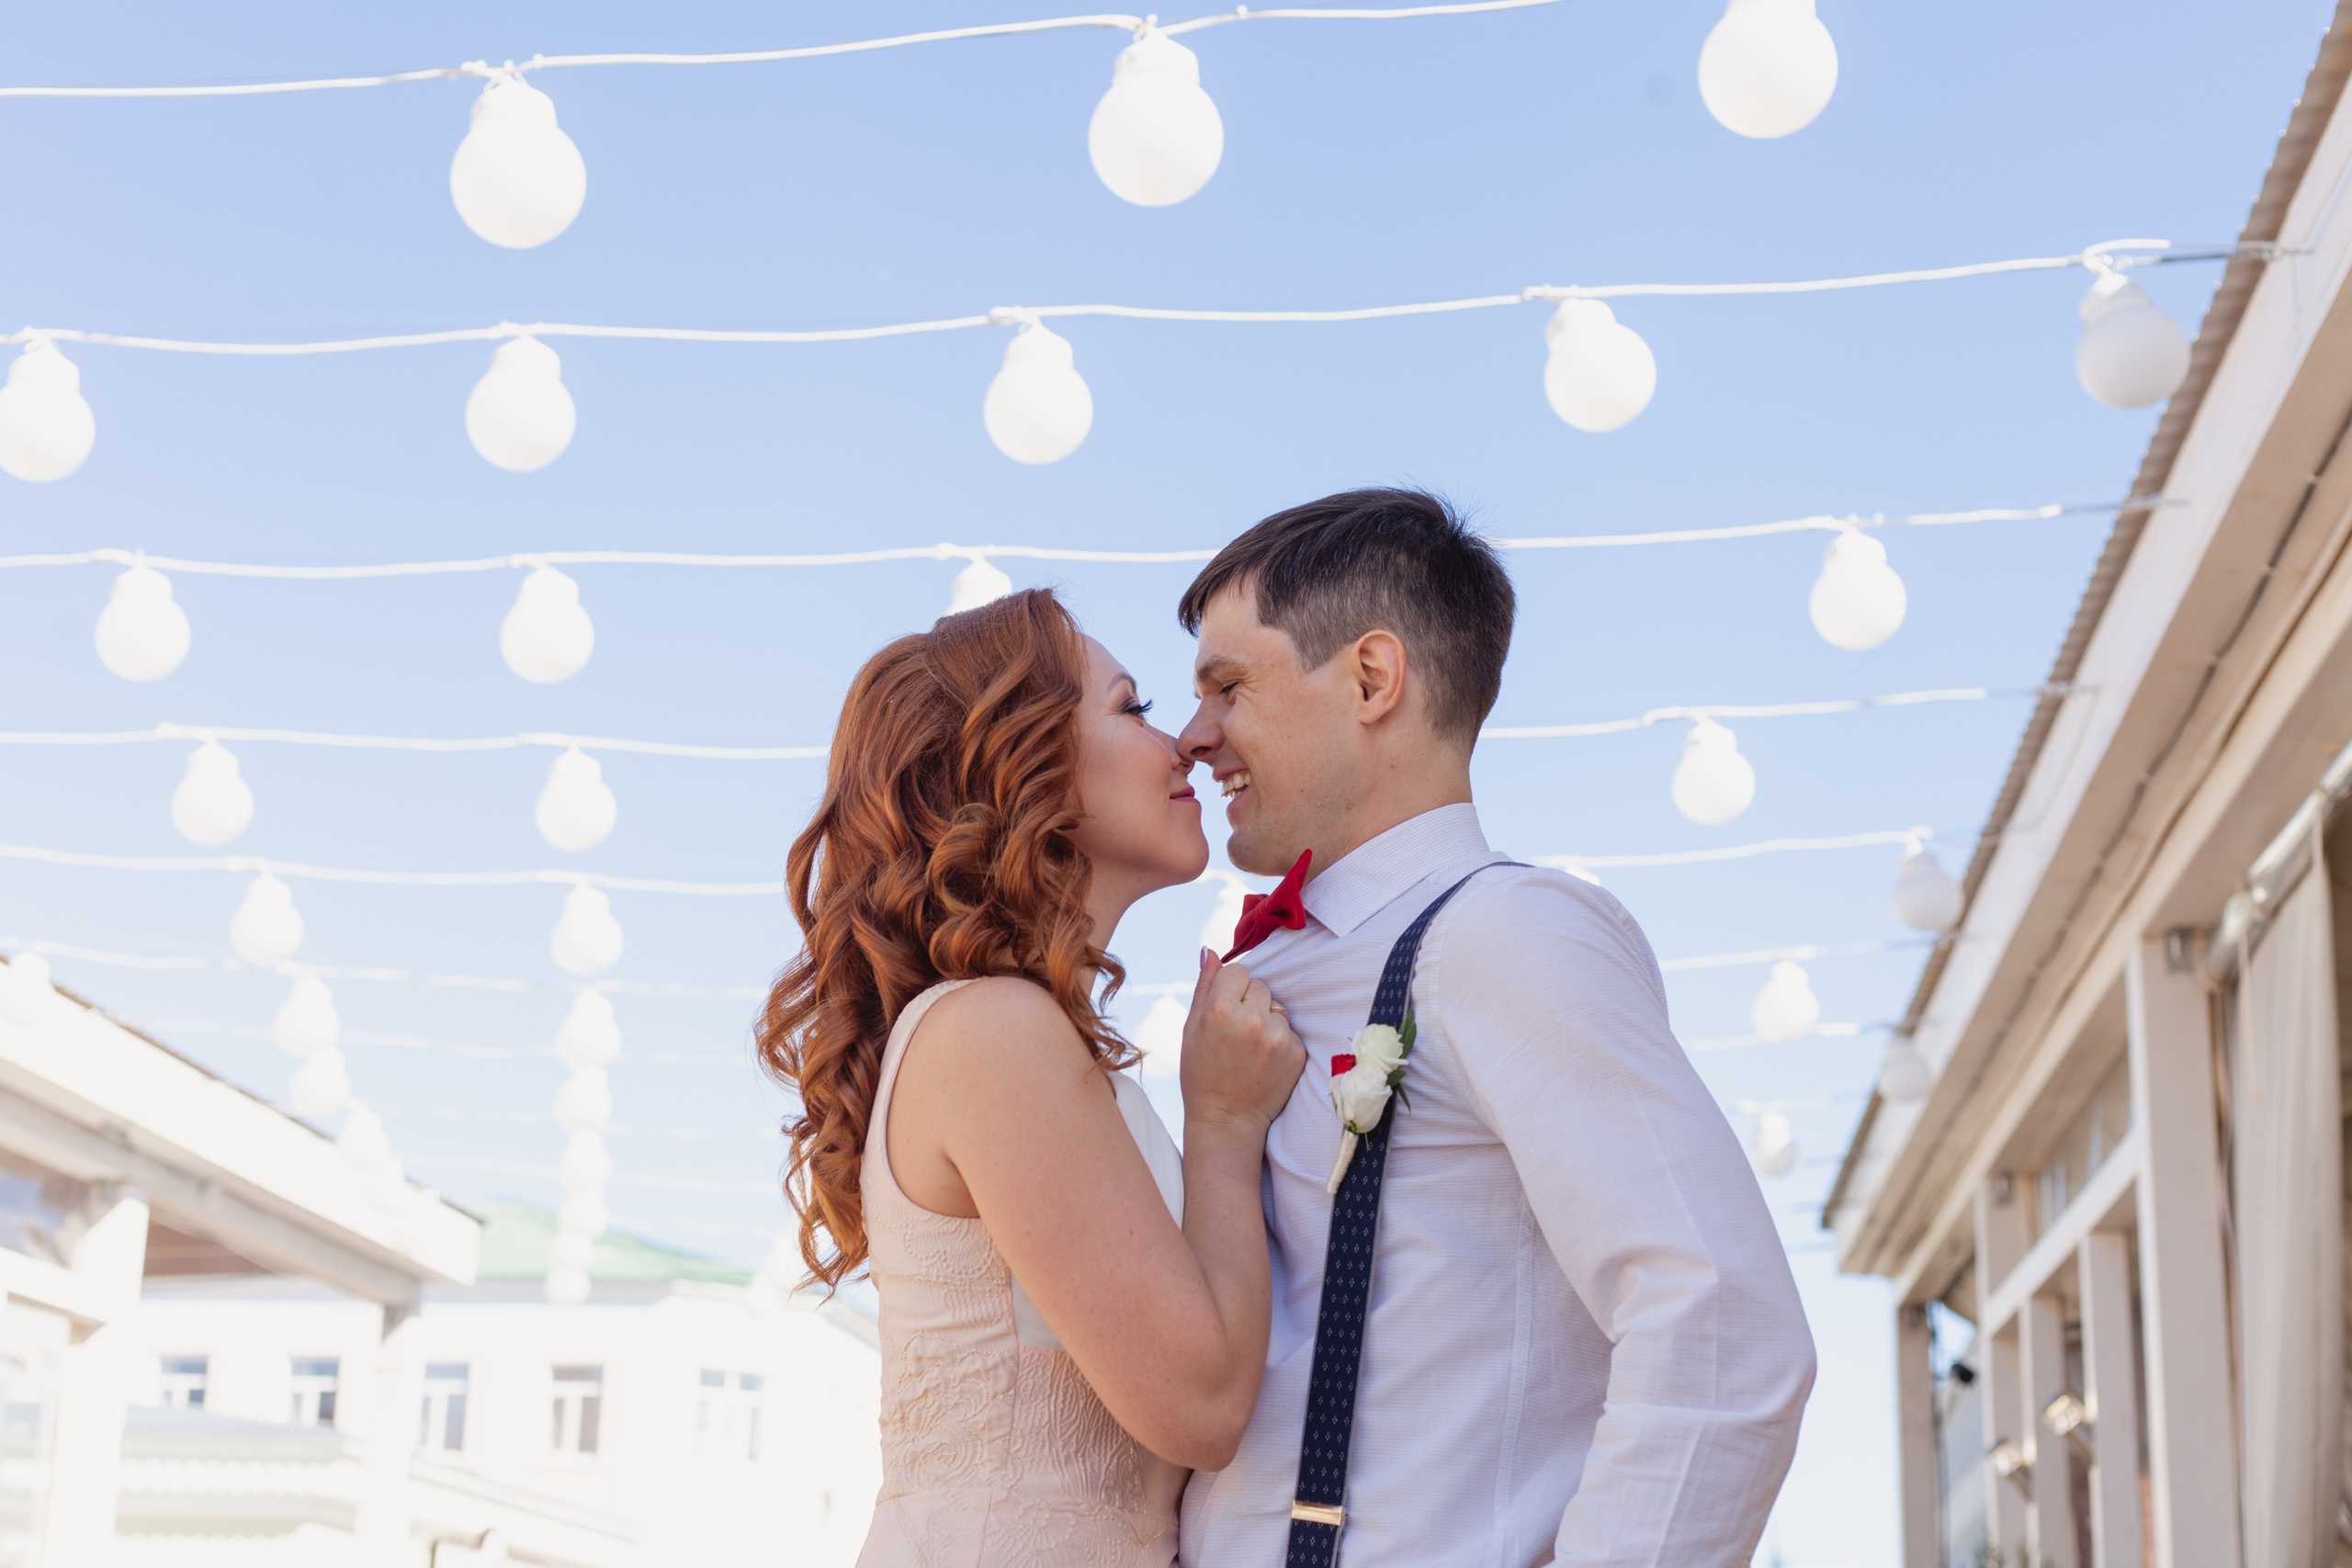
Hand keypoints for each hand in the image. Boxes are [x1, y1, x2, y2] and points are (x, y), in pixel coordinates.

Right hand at [1179, 947, 1306, 1131]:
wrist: (1227, 1119)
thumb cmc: (1201, 1073)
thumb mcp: (1191, 1029)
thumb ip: (1203, 986)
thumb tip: (1209, 950)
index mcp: (1220, 1009)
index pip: (1237, 970)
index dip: (1229, 989)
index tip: (1224, 1011)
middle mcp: (1251, 1019)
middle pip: (1260, 986)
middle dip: (1249, 1002)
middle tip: (1236, 1033)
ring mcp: (1277, 1036)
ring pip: (1276, 1007)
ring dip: (1266, 1020)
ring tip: (1250, 1047)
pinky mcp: (1296, 1052)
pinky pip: (1289, 1029)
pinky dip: (1279, 1040)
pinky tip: (1264, 1060)